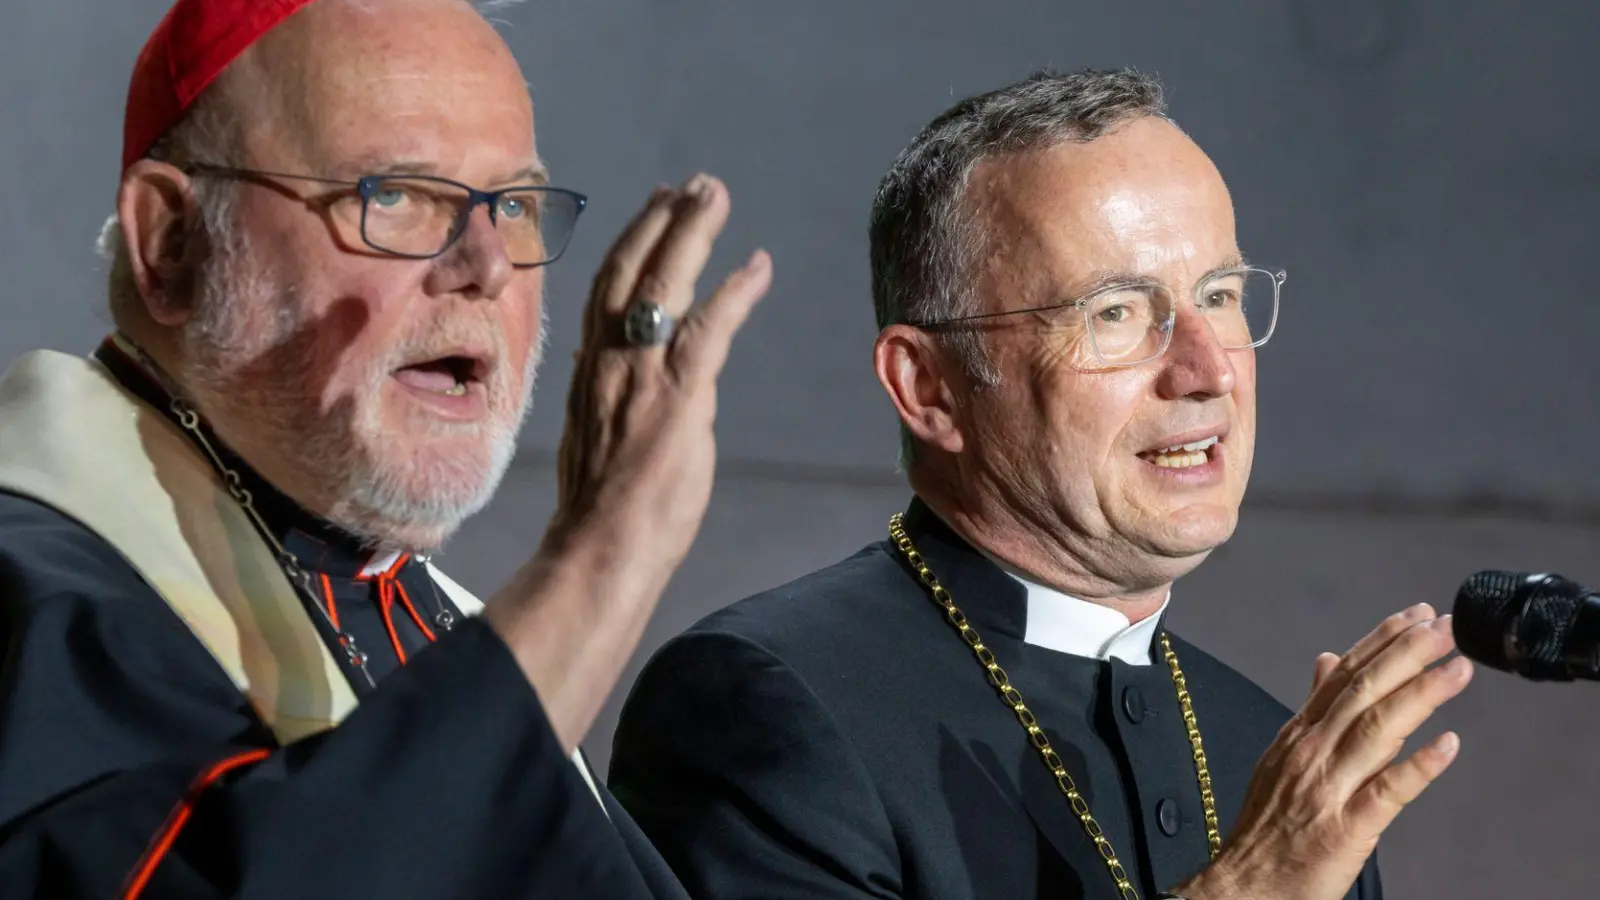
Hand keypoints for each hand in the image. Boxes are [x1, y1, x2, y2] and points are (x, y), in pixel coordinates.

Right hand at [487, 174, 770, 750]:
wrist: (600, 551)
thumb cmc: (602, 514)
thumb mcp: (596, 441)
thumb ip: (605, 400)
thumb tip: (602, 378)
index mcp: (590, 372)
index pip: (607, 292)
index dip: (631, 246)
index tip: (653, 212)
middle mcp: (607, 362)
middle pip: (630, 271)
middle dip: (661, 221)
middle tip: (692, 186)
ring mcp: (641, 375)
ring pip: (664, 283)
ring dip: (691, 233)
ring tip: (713, 195)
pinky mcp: (677, 395)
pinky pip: (708, 328)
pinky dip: (734, 292)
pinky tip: (756, 266)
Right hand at [1175, 604, 1472, 899]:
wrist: (1244, 885)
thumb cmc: (1266, 826)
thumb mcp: (1282, 756)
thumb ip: (1312, 708)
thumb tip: (1327, 660)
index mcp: (1299, 734)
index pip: (1344, 675)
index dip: (1381, 641)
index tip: (1416, 615)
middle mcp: (1311, 752)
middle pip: (1363, 692)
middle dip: (1407, 654)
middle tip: (1444, 626)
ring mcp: (1327, 788)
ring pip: (1377, 730)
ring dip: (1420, 694)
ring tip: (1457, 669)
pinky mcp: (1346, 829)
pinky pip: (1387, 792)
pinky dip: (1418, 765)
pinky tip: (1448, 744)